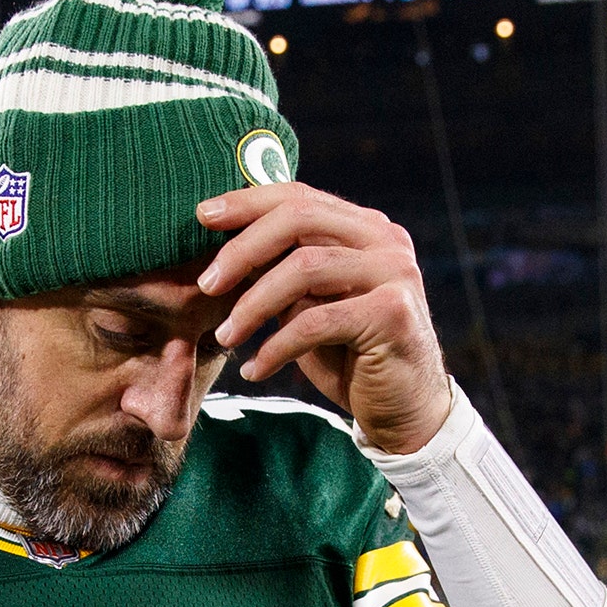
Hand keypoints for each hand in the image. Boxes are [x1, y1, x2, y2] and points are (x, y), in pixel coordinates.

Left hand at [195, 183, 449, 453]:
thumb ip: (281, 272)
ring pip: (304, 269)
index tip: (202, 216)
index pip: (299, 196)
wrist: (405, 410)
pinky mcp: (392, 314)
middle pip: (299, 220)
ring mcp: (395, 273)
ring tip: (224, 336)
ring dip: (252, 305)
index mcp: (365, 228)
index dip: (247, 202)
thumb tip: (222, 250)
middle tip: (206, 284)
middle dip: (243, 249)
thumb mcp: (309, 305)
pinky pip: (316, 321)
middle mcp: (386, 240)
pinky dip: (276, 347)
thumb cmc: (349, 355)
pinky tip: (254, 369)